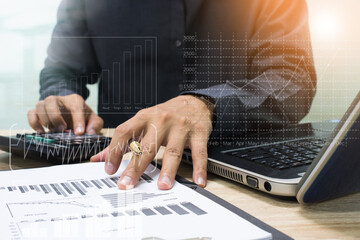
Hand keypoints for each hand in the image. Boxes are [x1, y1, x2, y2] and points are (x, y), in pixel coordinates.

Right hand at [27, 94, 102, 134]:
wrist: (74, 114)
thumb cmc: (84, 117)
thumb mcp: (94, 120)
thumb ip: (95, 125)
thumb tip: (90, 132)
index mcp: (75, 101)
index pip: (75, 107)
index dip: (78, 120)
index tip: (79, 133)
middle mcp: (60, 100)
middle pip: (51, 101)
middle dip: (56, 116)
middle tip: (63, 129)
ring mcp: (48, 105)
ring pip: (40, 105)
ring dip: (45, 120)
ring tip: (54, 131)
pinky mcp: (39, 112)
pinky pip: (31, 113)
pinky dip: (34, 122)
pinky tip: (42, 132)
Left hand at [90, 95, 213, 189]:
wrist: (194, 102)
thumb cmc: (165, 115)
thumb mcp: (142, 122)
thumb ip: (122, 141)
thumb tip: (98, 158)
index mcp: (144, 118)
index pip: (125, 132)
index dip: (115, 150)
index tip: (109, 169)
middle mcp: (161, 121)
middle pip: (147, 146)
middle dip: (136, 167)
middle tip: (127, 184)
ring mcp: (180, 127)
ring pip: (173, 151)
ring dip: (168, 170)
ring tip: (162, 186)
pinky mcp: (198, 133)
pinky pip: (199, 152)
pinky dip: (199, 168)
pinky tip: (198, 181)